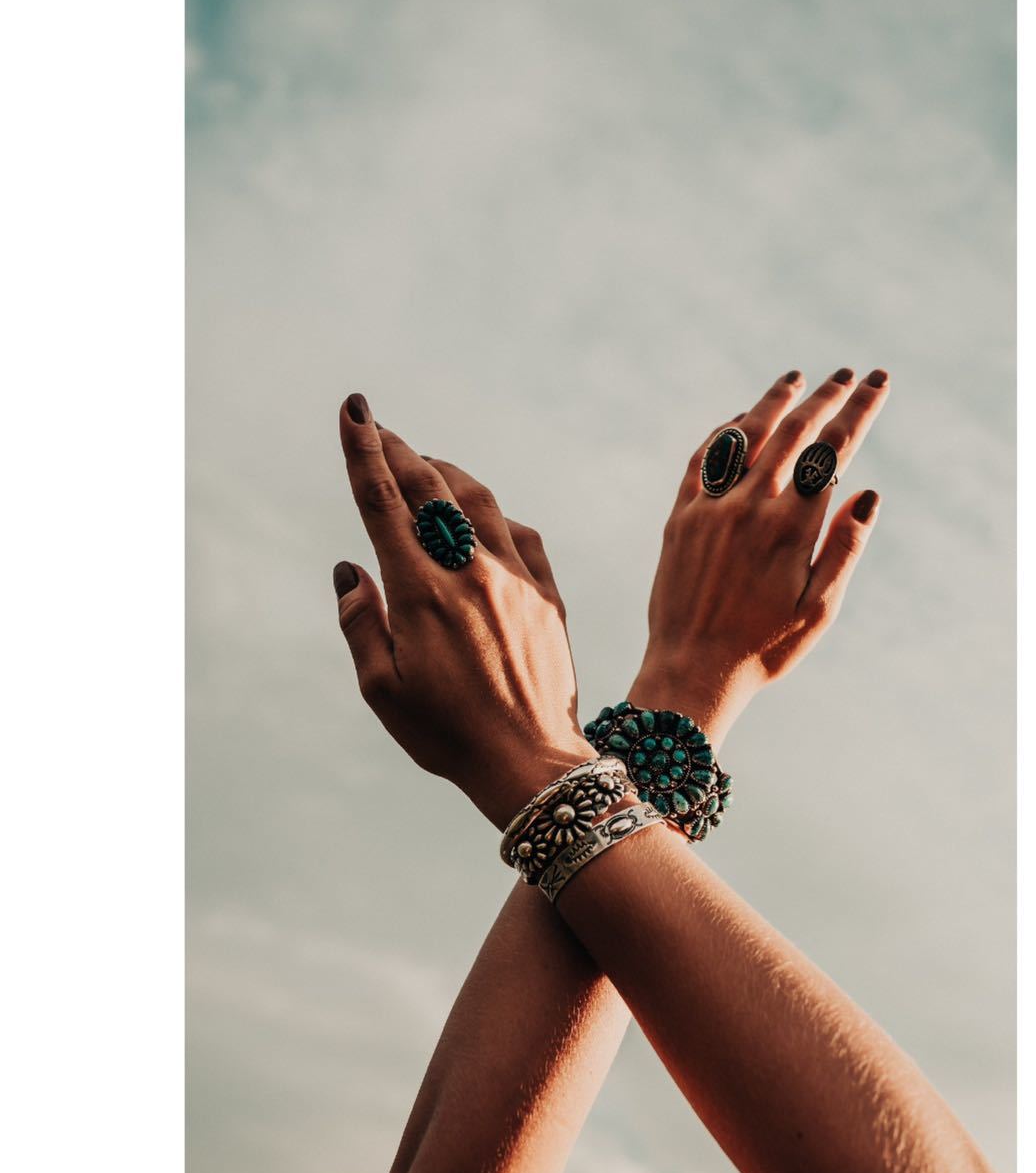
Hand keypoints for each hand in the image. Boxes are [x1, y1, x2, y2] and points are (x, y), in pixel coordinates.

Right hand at [332, 393, 593, 828]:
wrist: (531, 761)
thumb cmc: (448, 734)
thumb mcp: (382, 690)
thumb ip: (361, 623)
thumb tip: (350, 570)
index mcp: (421, 592)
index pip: (385, 502)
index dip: (365, 450)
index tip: (355, 410)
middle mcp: (469, 572)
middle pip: (430, 488)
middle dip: (400, 450)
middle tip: (381, 430)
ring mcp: (515, 579)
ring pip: (479, 501)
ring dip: (447, 474)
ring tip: (427, 465)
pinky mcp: (547, 596)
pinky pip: (521, 535)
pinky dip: (495, 516)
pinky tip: (484, 518)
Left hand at [628, 367, 889, 746]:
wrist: (692, 671)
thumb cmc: (764, 648)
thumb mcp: (818, 611)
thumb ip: (844, 549)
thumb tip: (868, 494)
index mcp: (790, 529)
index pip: (832, 452)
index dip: (858, 411)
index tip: (877, 383)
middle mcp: (749, 508)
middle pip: (792, 432)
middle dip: (825, 397)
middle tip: (848, 375)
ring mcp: (709, 509)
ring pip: (744, 436)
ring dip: (773, 402)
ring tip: (796, 379)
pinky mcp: (679, 518)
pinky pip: (702, 460)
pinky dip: (724, 433)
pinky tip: (740, 421)